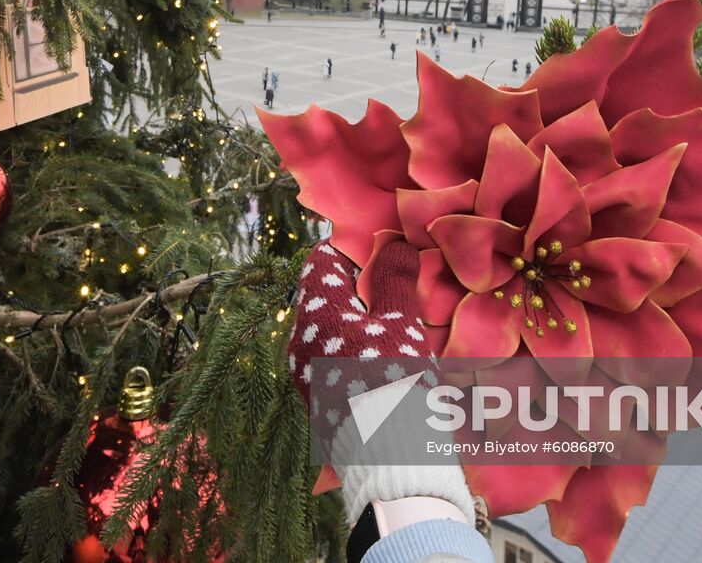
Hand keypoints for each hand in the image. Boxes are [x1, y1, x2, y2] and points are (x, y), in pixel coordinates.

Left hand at [288, 241, 478, 531]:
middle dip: (353, 284)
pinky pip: (332, 358)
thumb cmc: (394, 381)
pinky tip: (383, 353)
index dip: (346, 248)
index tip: (372, 242)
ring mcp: (305, 374)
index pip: (320, 264)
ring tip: (393, 315)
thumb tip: (395, 244)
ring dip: (355, 318)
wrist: (386, 458)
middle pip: (322, 297)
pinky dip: (354, 346)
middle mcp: (300, 340)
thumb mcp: (401, 325)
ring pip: (328, 330)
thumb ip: (396, 281)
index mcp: (316, 313)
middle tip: (389, 275)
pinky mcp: (317, 400)